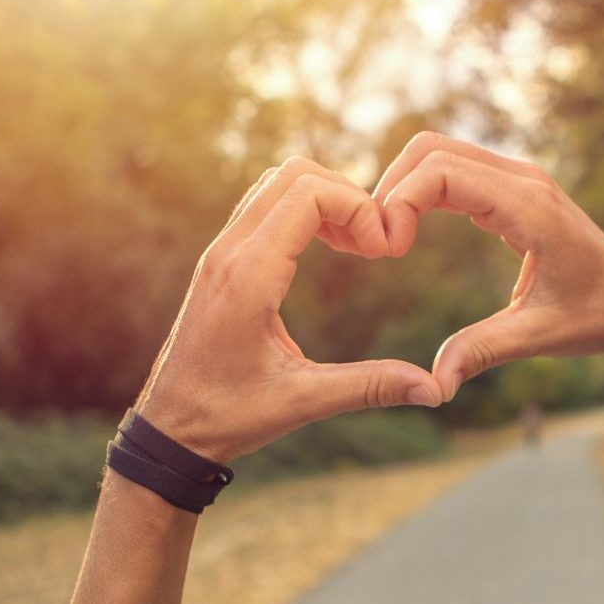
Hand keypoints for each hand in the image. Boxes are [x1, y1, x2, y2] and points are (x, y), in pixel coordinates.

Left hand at [132, 158, 443, 464]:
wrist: (170, 429)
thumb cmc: (228, 416)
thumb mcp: (302, 402)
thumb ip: (369, 387)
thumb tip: (434, 390)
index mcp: (248, 276)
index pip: (308, 193)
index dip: (359, 207)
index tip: (384, 251)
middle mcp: (229, 253)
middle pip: (294, 175)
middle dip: (347, 196)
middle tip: (376, 245)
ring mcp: (220, 253)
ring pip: (277, 184)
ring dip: (326, 200)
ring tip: (359, 246)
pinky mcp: (221, 262)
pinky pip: (265, 207)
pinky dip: (304, 212)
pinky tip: (331, 250)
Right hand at [373, 132, 603, 402]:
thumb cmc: (594, 317)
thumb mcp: (537, 337)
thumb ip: (482, 352)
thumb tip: (434, 385)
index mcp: (530, 208)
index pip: (442, 172)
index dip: (401, 201)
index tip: (388, 250)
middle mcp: (523, 180)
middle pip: (432, 149)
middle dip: (392, 187)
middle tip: (377, 243)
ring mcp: (519, 179)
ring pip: (439, 152)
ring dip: (403, 186)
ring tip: (386, 239)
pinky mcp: (512, 189)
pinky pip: (455, 170)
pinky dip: (421, 190)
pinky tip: (407, 232)